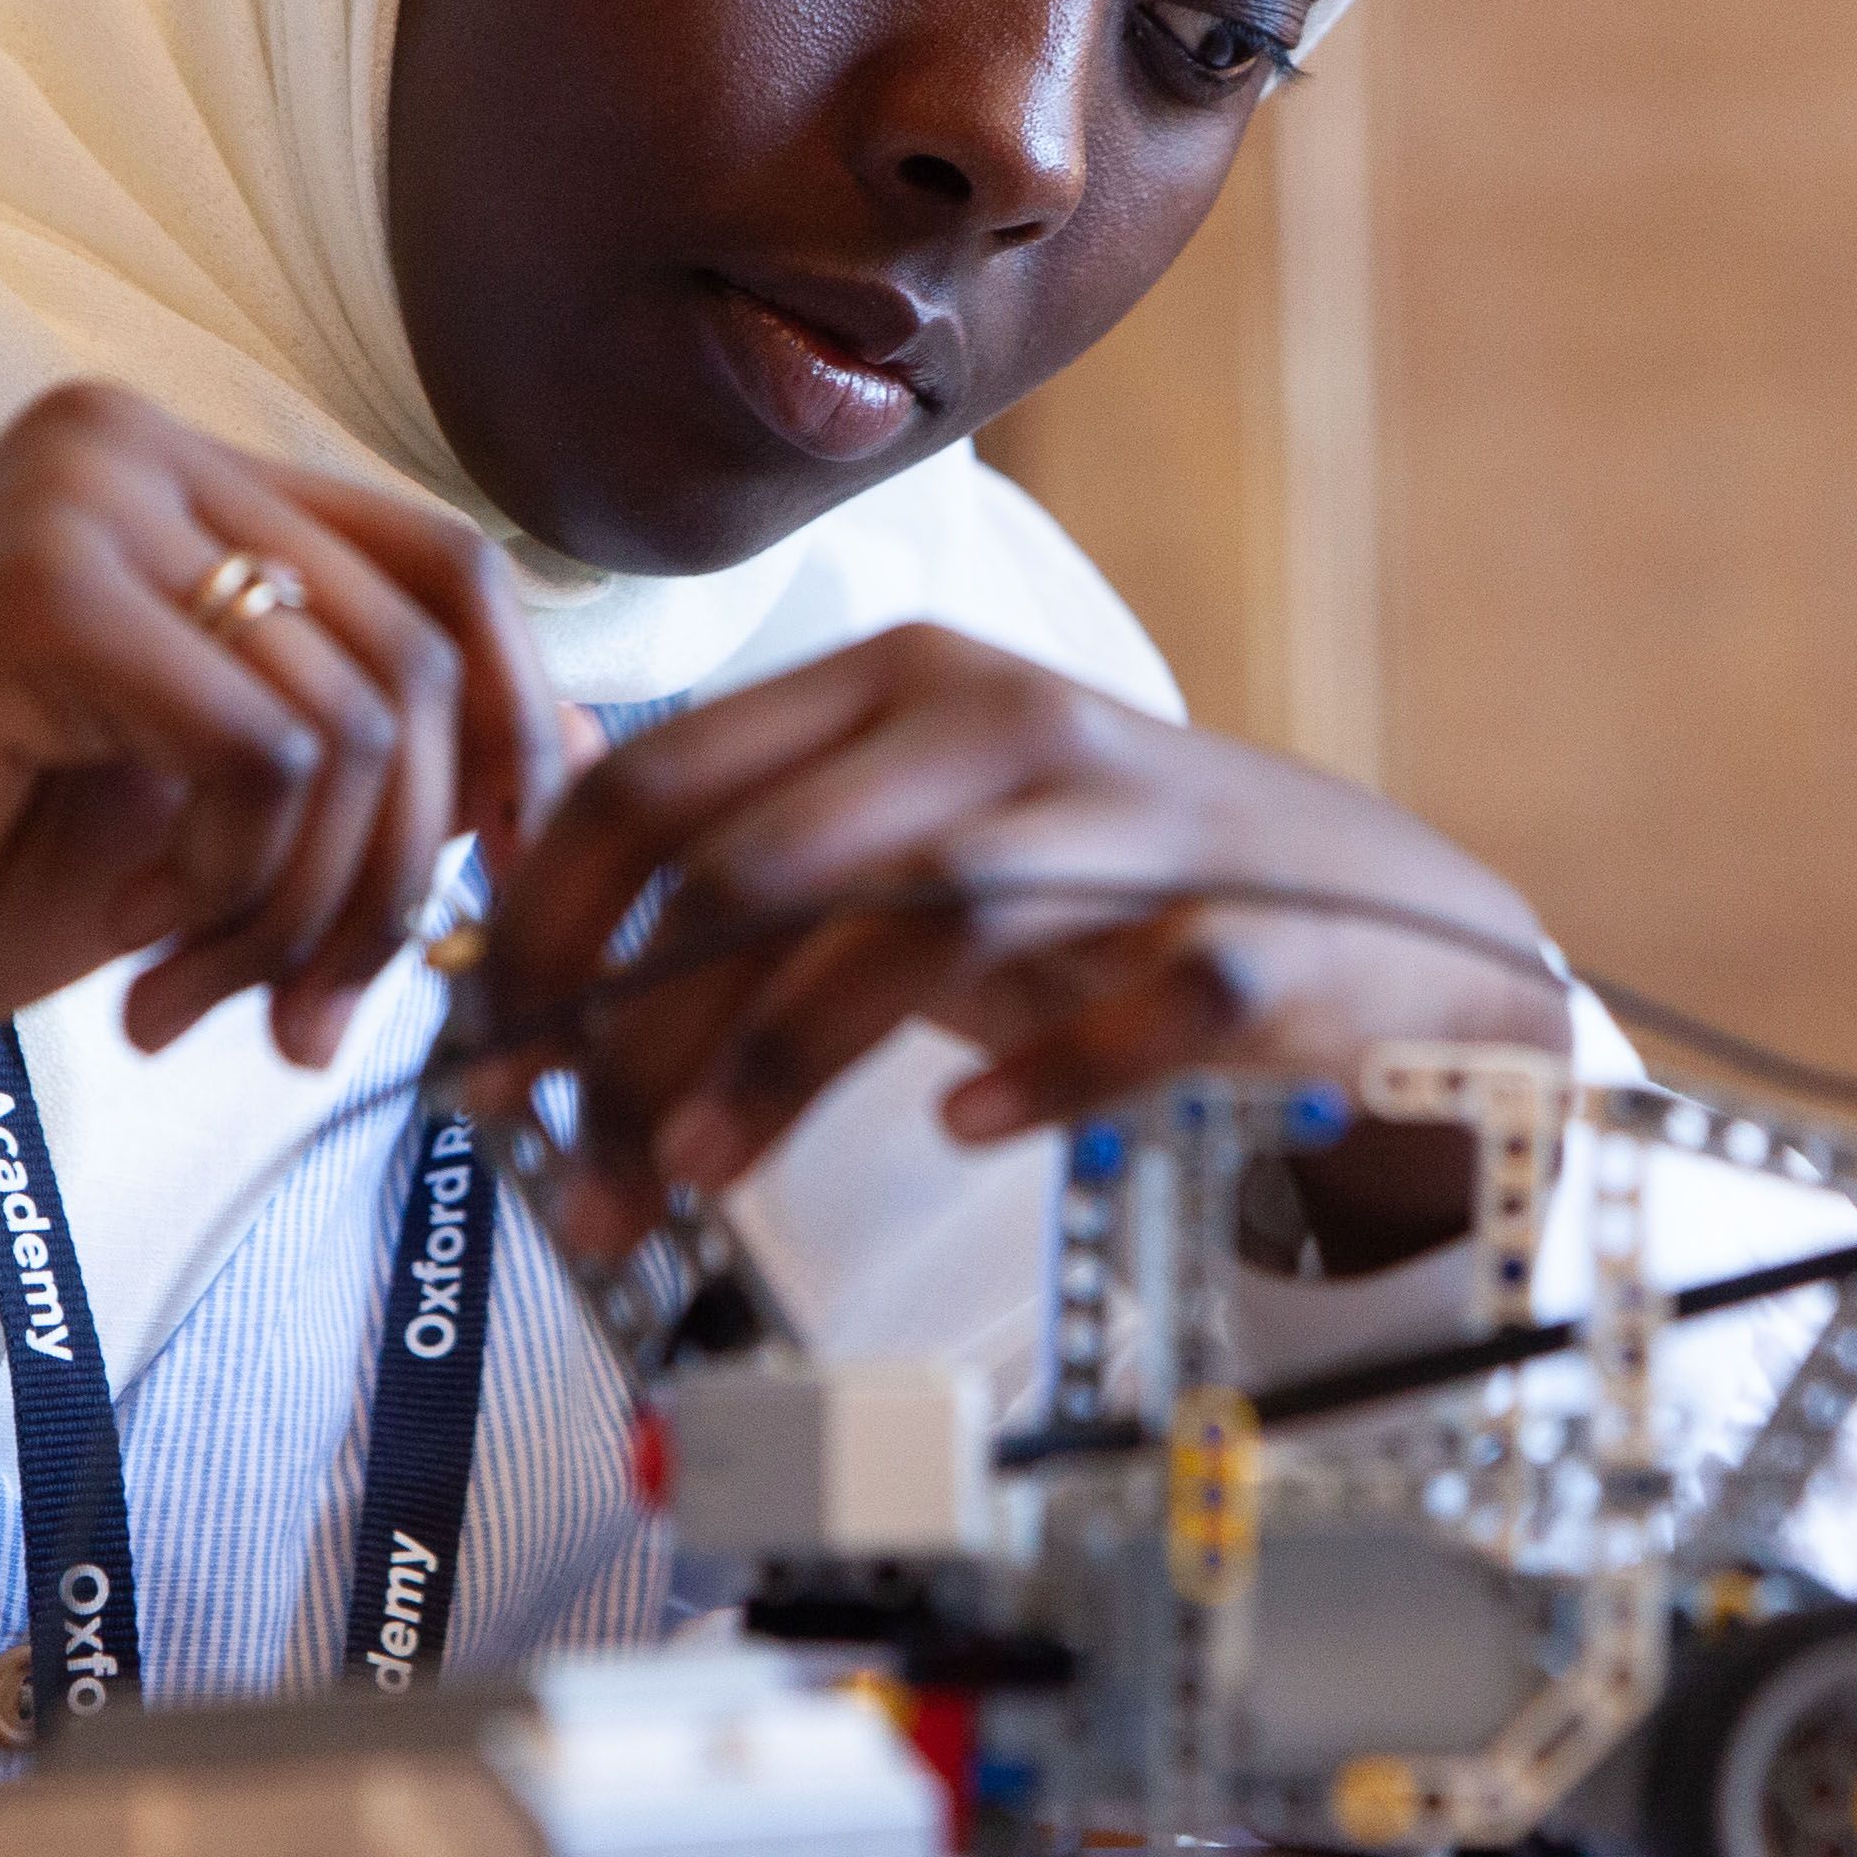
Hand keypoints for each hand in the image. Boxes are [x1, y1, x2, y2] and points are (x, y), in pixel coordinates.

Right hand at [0, 384, 561, 1082]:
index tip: (513, 865)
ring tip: (203, 994)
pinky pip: (267, 755)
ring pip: (355, 722)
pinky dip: (240, 888)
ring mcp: (76, 500)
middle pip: (419, 652)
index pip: (439, 561)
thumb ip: (351, 760)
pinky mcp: (37, 595)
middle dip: (400, 870)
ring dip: (309, 912)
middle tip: (316, 1008)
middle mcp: (125, 443)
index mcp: (165, 470)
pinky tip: (141, 950)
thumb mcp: (196, 814)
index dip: (516, 717)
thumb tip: (563, 747)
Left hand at [467, 626, 1574, 1268]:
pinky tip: (965, 1130)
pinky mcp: (1239, 934)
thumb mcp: (912, 838)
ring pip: (909, 922)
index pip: (656, 777)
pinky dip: (1038, 1075)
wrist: (1373, 916)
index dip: (540, 918)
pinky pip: (1128, 1004)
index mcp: (893, 683)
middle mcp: (996, 725)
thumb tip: (522, 951)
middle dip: (624, 1025)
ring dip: (774, 1058)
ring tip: (688, 1173)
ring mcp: (1127, 825)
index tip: (484, 1051)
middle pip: (757, 860)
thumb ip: (746, 867)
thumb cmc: (1102, 888)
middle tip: (570, 1164)